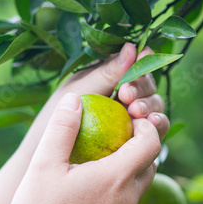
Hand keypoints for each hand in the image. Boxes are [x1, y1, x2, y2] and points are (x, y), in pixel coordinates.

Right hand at [0, 93, 161, 203]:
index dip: (145, 125)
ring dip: (133, 166)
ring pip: (142, 183)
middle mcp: (130, 198)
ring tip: (106, 157)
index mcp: (118, 177)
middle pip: (151, 162)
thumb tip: (75, 99)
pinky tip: (96, 187)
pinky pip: (130, 202)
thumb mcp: (43, 166)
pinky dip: (123, 187)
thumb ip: (62, 128)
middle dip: (142, 143)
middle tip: (118, 132)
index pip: (151, 142)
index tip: (128, 116)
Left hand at [23, 43, 168, 151]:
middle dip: (143, 88)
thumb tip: (132, 46)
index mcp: (110, 77)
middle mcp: (124, 95)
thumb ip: (107, 73)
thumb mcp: (80, 91)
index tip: (135, 68)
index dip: (141, 65)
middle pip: (149, 85)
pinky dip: (158, 126)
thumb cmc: (54, 120)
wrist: (45, 157)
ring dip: (152, 107)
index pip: (136, 64)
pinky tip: (151, 127)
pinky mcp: (136, 138)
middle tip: (127, 97)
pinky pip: (154, 130)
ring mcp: (131, 117)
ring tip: (137, 113)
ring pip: (155, 106)